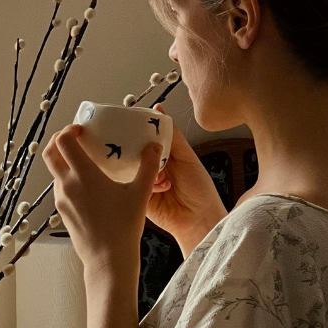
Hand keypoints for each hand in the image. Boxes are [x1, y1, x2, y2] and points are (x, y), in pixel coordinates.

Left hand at [43, 124, 161, 278]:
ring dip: (64, 160)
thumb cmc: (123, 227)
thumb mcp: (140, 193)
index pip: (63, 141)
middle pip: (50, 152)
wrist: (108, 259)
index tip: (82, 129)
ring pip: (54, 171)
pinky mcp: (62, 212)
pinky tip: (87, 184)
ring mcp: (61, 199)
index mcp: (83, 175)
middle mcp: (67, 185)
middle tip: (76, 138)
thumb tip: (155, 146)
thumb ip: (148, 166)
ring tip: (85, 161)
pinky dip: (68, 179)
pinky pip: (60, 188)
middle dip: (59, 140)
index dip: (69, 129)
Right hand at [146, 105, 226, 255]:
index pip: (144, 137)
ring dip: (144, 168)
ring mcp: (142, 182)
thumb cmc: (199, 189)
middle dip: (134, 148)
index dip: (137, 130)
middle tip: (136, 145)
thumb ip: (173, 135)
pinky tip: (160, 186)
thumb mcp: (187, 156)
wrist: (199, 219)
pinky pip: (132, 185)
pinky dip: (145, 183)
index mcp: (162, 155)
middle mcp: (150, 167)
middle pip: (133, 151)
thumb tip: (159, 109)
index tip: (129, 122)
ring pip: (131, 167)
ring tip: (161, 173)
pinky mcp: (137, 197)